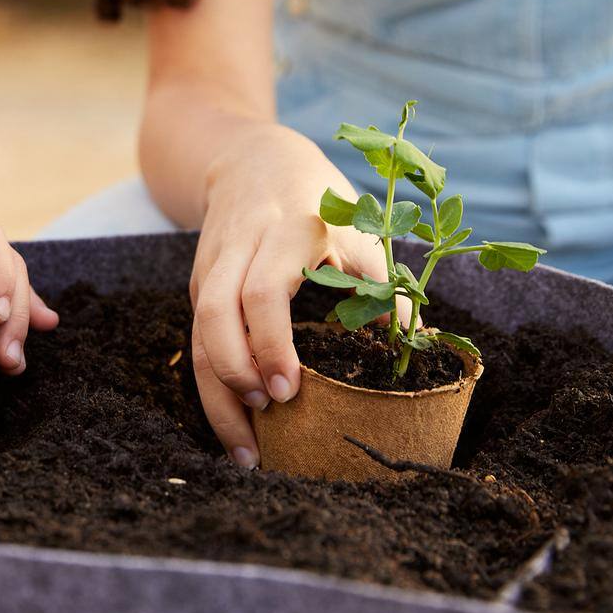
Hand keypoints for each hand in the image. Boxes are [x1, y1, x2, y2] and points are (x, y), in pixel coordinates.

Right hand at [190, 125, 407, 468]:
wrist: (249, 161)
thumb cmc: (315, 196)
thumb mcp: (358, 226)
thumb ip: (384, 281)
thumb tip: (415, 346)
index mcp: (285, 231)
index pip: (261, 292)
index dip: (271, 344)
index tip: (290, 391)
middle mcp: (237, 249)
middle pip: (214, 316)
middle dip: (235, 374)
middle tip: (270, 418)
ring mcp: (210, 269)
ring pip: (198, 336)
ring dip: (217, 396)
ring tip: (247, 451)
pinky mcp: (197, 287)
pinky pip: (197, 342)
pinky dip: (214, 387)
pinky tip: (237, 424)